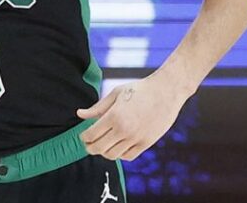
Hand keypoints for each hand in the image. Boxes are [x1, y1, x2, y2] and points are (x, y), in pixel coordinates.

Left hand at [77, 71, 192, 160]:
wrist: (166, 91)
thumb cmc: (139, 89)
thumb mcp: (116, 94)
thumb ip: (97, 107)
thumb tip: (79, 114)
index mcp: (114, 116)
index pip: (91, 135)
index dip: (84, 137)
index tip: (83, 136)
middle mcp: (124, 130)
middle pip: (99, 148)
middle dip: (90, 148)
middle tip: (88, 144)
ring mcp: (136, 138)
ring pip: (112, 155)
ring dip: (104, 152)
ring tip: (102, 145)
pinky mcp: (146, 143)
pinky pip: (128, 156)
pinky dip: (119, 154)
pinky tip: (117, 147)